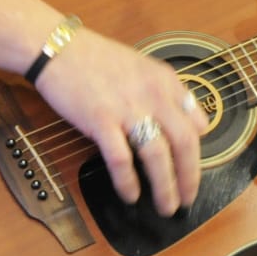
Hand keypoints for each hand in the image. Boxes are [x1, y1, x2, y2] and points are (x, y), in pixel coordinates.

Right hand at [31, 28, 208, 214]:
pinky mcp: (100, 120)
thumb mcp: (143, 68)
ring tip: (166, 207)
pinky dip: (128, 182)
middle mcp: (152, 95)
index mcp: (165, 81)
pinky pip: (121, 159)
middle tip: (187, 199)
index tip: (194, 170)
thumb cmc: (97, 59)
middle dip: (189, 178)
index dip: (199, 152)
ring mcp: (126, 108)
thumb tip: (191, 123)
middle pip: (184, 143)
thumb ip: (168, 93)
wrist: (57, 48)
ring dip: (164, 188)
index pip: (196, 123)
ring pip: (157, 156)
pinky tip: (131, 195)